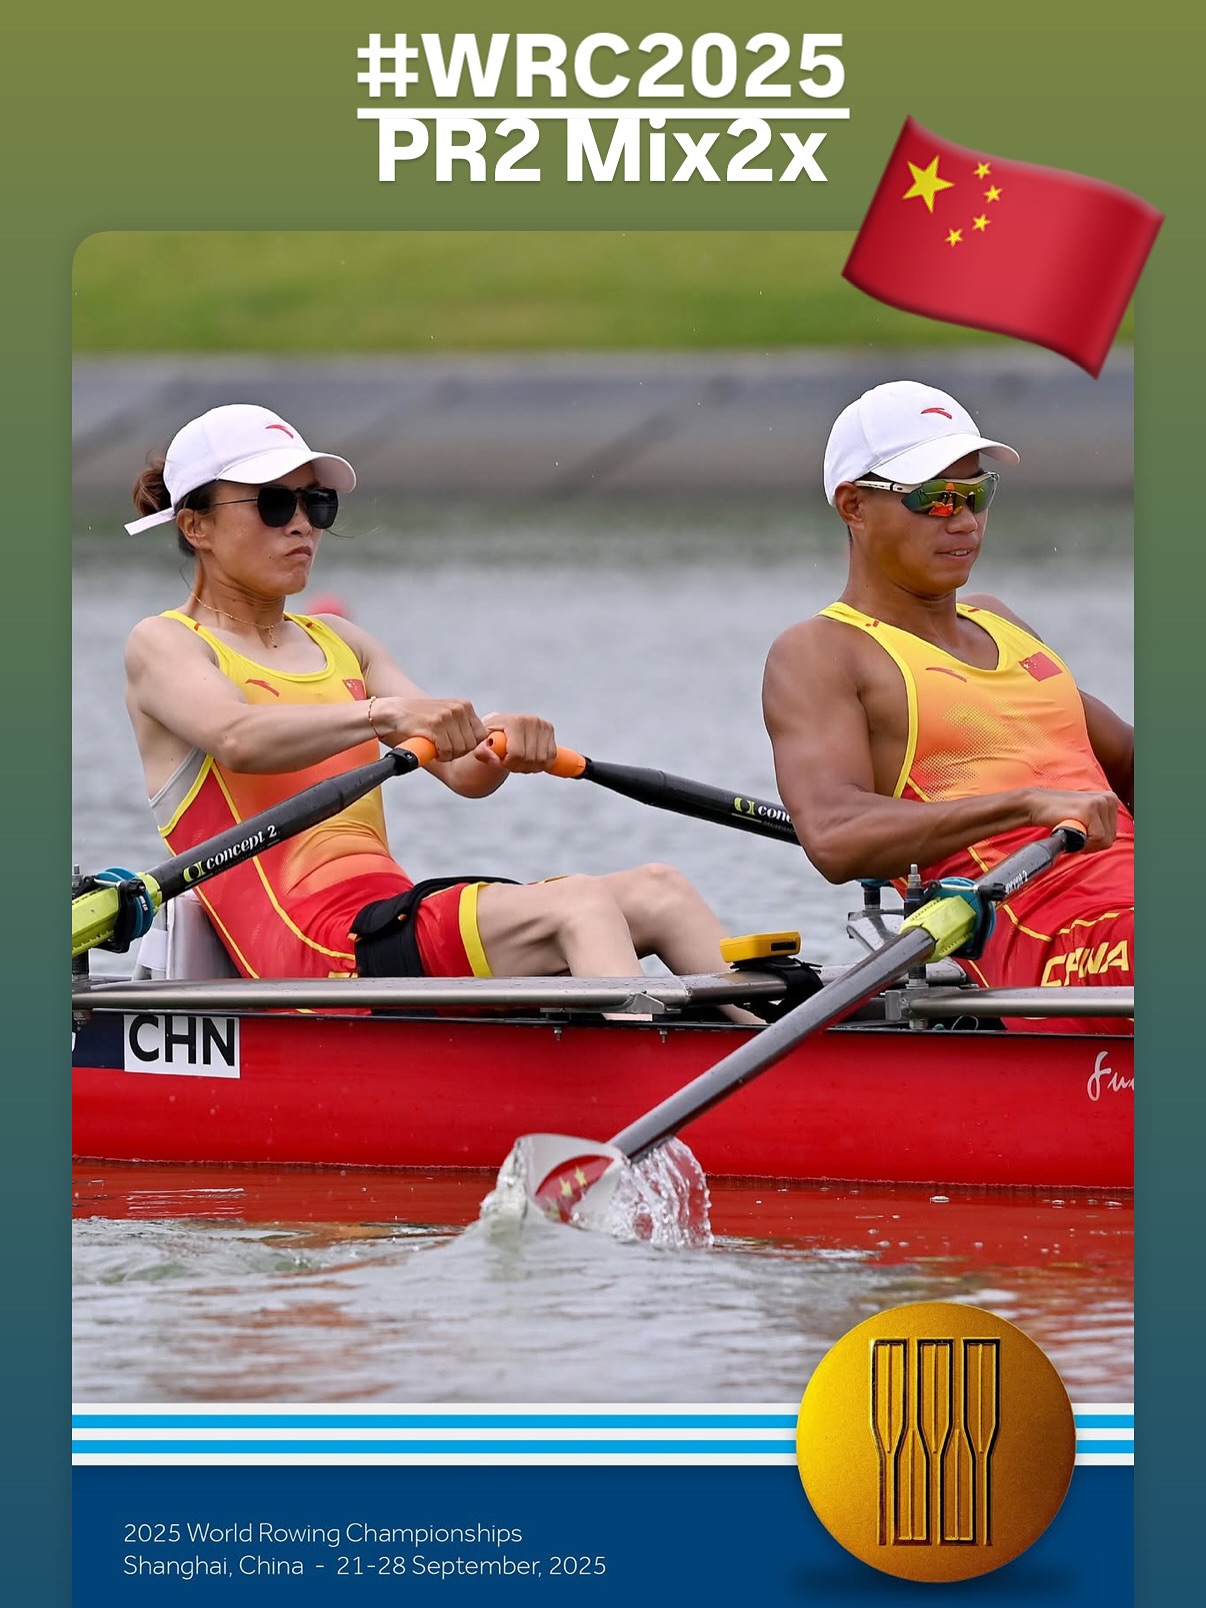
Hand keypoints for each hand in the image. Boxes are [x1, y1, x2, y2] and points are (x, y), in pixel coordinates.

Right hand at [369, 696, 486, 761]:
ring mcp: (448, 715)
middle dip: (458, 753)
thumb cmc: (423, 720)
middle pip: (471, 744)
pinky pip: (446, 750)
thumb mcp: (448, 717)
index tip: (456, 747)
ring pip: (460, 749)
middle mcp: (459, 708)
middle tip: (444, 750)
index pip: (482, 735)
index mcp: (465, 706)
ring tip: (437, 749)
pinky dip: (440, 756)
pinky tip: (432, 750)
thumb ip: (464, 726)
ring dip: (448, 755)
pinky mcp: (436, 724)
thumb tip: (484, 746)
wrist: (396, 712)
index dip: (470, 746)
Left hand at [474, 712, 557, 771]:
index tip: (501, 762)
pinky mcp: (551, 731)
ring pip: (541, 761)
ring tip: (517, 762)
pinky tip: (529, 761)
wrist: (503, 727)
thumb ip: (481, 751)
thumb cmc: (491, 736)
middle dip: (517, 767)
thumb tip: (486, 754)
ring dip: (529, 767)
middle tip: (508, 764)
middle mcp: (532, 721)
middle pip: (530, 759)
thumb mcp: (481, 743)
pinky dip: (540, 765)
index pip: (517, 754)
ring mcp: (544, 725)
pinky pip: (550, 758)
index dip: (508, 764)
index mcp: (515, 721)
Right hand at [1025, 788, 1119, 852]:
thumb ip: (1100, 824)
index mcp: (1111, 800)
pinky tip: (1069, 830)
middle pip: (1111, 838)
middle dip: (1091, 844)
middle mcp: (1109, 798)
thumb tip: (1110, 840)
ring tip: (1072, 831)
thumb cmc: (1058, 814)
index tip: (1079, 835)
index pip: (1112, 835)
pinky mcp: (1090, 808)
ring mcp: (1100, 802)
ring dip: (1086, 844)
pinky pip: (1096, 838)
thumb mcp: (1086, 816)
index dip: (1094, 842)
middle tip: (1074, 835)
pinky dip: (1082, 842)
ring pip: (1104, 840)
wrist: (1036, 805)